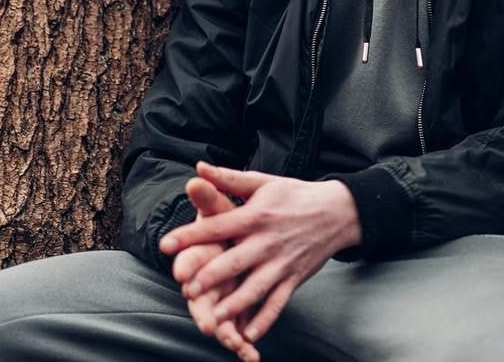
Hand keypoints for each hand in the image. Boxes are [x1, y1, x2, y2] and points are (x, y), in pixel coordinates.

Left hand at [159, 162, 361, 343]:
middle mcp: (267, 241)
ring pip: (256, 288)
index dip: (190, 235)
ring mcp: (282, 263)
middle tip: (188, 289)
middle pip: (235, 262)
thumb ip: (228, 179)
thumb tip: (198, 168)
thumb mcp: (263, 182)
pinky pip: (278, 302)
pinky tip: (250, 334)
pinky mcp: (294, 278)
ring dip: (235, 304)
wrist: (338, 211)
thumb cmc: (295, 195)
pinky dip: (266, 320)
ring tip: (215, 317)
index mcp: (255, 215)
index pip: (218, 226)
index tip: (165, 244)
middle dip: (211, 277)